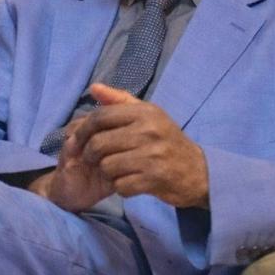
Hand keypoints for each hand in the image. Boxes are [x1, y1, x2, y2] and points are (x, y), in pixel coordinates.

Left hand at [43, 83, 209, 211]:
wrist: (198, 171)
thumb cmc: (165, 139)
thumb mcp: (147, 114)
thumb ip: (119, 100)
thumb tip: (93, 88)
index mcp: (145, 112)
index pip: (101, 116)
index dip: (82, 129)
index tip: (76, 139)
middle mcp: (149, 131)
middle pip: (99, 143)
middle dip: (89, 154)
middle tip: (91, 159)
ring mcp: (153, 156)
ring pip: (107, 166)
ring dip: (105, 172)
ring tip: (114, 170)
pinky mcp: (155, 179)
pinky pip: (120, 185)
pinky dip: (120, 187)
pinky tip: (128, 182)